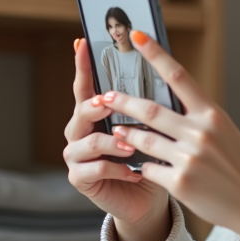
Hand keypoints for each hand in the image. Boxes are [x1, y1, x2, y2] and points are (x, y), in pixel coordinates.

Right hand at [63, 38, 170, 240]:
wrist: (151, 198)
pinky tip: (132, 172)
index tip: (82, 42)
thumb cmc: (153, 159)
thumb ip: (149, 106)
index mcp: (98, 115)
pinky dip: (114, 168)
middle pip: (81, 110)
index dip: (83, 65)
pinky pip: (94, 169)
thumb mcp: (155, 129)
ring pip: (86, 141)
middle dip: (95, 105)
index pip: (88, 86)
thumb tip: (162, 72)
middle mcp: (81, 131)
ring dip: (110, 141)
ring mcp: (77, 156)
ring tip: (130, 145)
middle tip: (108, 102)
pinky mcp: (81, 179)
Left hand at [105, 30, 239, 240]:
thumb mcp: (223, 130)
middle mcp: (201, 132)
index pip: (179, 76)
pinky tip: (138, 165)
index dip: (156, 54)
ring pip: (143, 140)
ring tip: (116, 129)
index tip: (137, 36)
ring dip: (125, 134)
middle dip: (122, 101)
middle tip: (104, 95)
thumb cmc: (237, 164)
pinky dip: (141, 165)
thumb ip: (197, 115)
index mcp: (212, 114)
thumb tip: (166, 98)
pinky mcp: (180, 182)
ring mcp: (189, 158)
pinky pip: (148, 168)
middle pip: (150, 110)